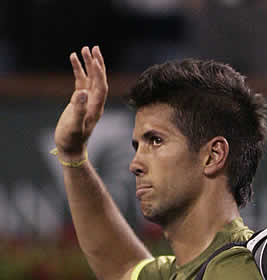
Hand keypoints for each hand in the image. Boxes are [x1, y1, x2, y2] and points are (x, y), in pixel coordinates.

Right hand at [54, 45, 107, 160]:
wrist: (70, 148)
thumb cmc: (71, 139)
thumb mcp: (73, 124)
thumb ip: (78, 109)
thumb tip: (81, 92)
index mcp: (95, 108)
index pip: (101, 86)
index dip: (99, 73)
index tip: (94, 59)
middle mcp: (94, 103)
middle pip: (99, 80)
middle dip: (97, 64)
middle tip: (93, 48)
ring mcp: (87, 101)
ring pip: (90, 79)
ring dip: (88, 64)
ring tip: (84, 49)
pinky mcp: (79, 101)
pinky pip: (81, 82)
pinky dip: (78, 71)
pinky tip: (73, 59)